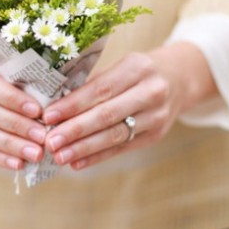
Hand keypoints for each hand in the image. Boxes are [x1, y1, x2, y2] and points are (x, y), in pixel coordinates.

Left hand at [42, 42, 218, 169]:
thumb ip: (94, 83)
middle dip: (75, 130)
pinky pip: (122, 148)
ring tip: (59, 156)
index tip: (48, 116)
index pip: (100, 89)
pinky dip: (98, 156)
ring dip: (83, 148)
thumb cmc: (139, 71)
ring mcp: (156, 116)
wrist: (180, 79)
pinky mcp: (155, 135)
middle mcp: (150, 92)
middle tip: (49, 142)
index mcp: (137, 68)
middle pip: (107, 115)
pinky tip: (77, 162)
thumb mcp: (122, 65)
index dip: (73, 104)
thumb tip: (57, 106)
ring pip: (114, 135)